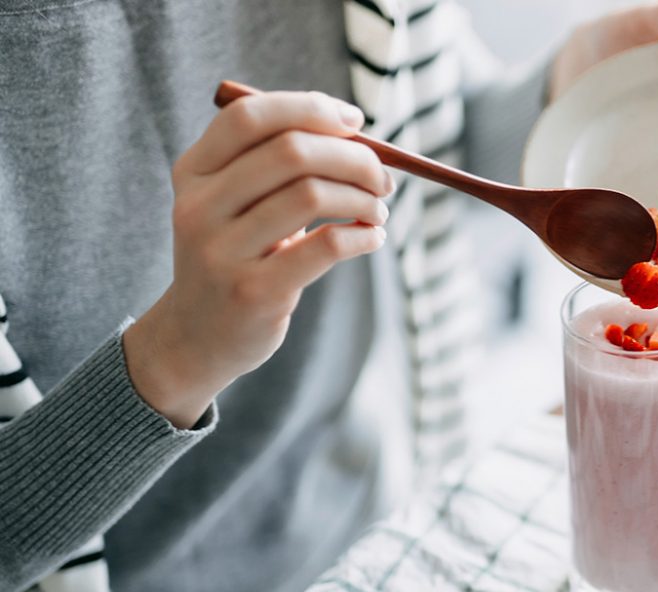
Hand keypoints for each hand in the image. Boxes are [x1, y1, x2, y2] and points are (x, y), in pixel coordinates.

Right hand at [124, 91, 391, 426]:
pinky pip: (326, 246)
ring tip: (378, 211)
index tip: (355, 121)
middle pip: (291, 151)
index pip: (251, 117)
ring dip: (363, 197)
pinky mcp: (254, 292)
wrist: (197, 336)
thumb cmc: (238, 255)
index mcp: (193, 171)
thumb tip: (355, 131)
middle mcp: (199, 207)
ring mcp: (222, 252)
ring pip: (311, 194)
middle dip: (353, 157)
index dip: (310, 108)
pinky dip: (363, 235)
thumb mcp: (235, 203)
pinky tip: (373, 237)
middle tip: (382, 178)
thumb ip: (278, 164)